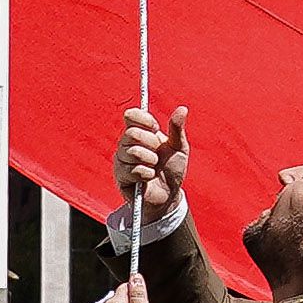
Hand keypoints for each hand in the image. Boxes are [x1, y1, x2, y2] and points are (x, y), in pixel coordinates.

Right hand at [114, 102, 188, 242]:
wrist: (168, 195)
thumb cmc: (172, 169)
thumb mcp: (179, 148)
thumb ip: (177, 129)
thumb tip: (183, 108)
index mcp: (140, 132)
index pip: (131, 115)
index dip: (143, 119)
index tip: (156, 128)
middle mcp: (127, 143)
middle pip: (131, 133)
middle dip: (151, 144)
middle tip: (158, 155)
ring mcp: (121, 159)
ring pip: (133, 152)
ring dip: (151, 161)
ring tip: (154, 168)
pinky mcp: (120, 175)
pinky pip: (133, 170)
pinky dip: (147, 174)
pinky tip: (149, 178)